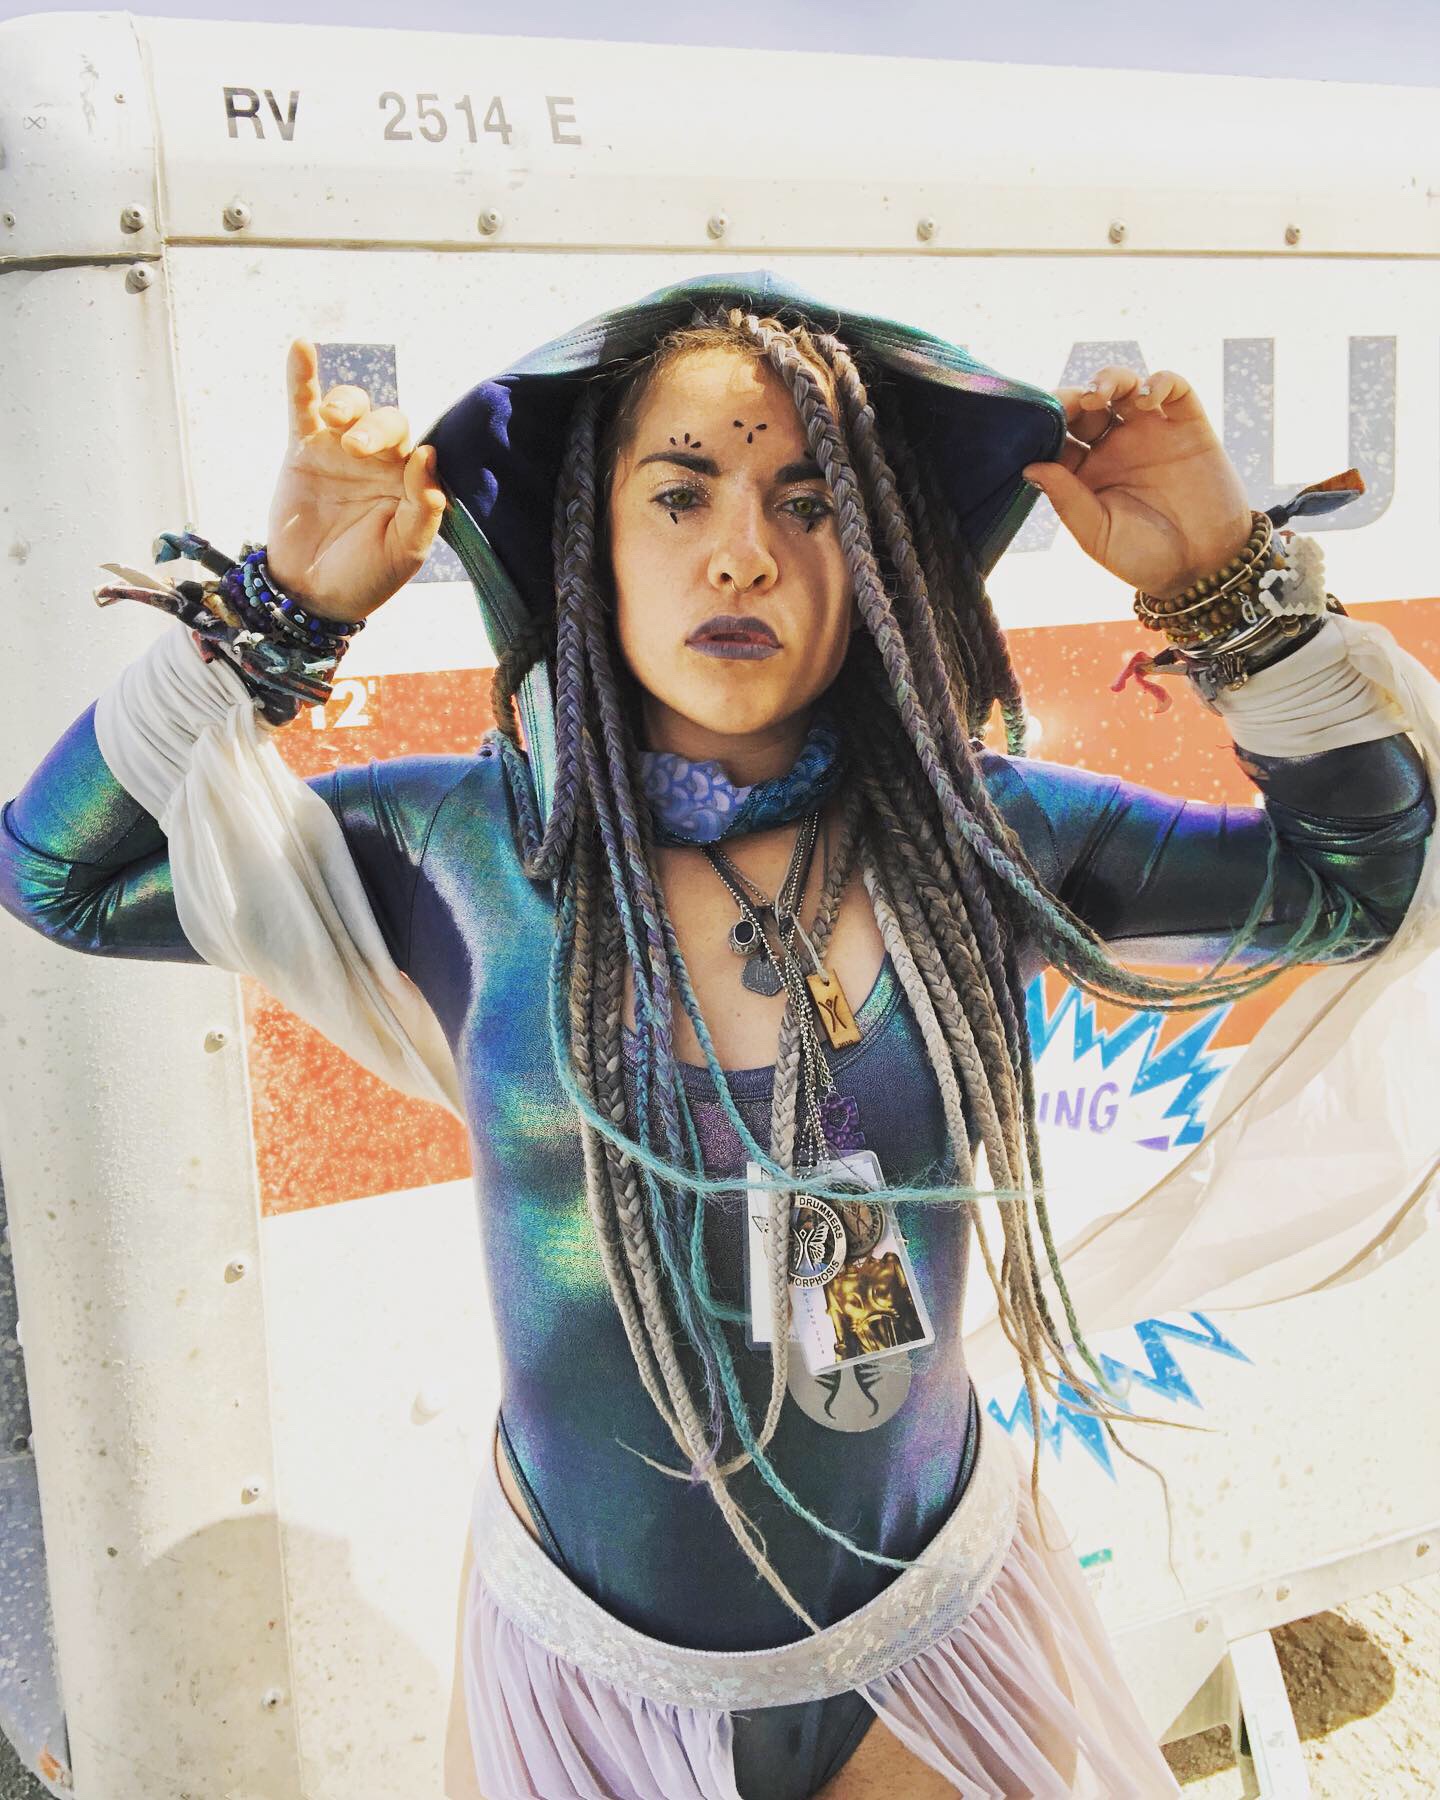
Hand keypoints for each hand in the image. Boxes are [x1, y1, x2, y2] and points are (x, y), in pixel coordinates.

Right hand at [264, 340, 447, 623]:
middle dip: (375, 428)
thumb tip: (428, 454)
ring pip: (350, 406)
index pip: (421, 451)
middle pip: (386, 422)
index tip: (410, 466)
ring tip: (334, 419)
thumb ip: (424, 507)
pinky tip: (301, 346)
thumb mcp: (405, 550)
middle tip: (355, 449)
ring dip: (346, 403)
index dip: (416, 454)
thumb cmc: (366, 576)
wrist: (311, 594)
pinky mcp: (303, 450)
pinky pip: (302, 405)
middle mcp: (378, 462)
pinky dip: (302, 376)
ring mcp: (338, 452)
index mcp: (409, 484)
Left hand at [1021, 367, 1252, 599]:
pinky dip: (1160, 382)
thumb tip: (1030, 467)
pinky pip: (1174, 388)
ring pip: (1124, 387)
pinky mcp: (1188, 425)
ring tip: (1099, 395)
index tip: (1032, 423)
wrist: (1204, 567)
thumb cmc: (1146, 559)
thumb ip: (1067, 500)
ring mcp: (1151, 433)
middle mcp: (1115, 447)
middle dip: (1073, 397)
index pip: (1057, 436)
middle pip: (1086, 405)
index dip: (1045, 425)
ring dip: (1109, 380)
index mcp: (1086, 473)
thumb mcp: (1098, 535)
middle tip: (1070, 404)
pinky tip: (1147, 400)